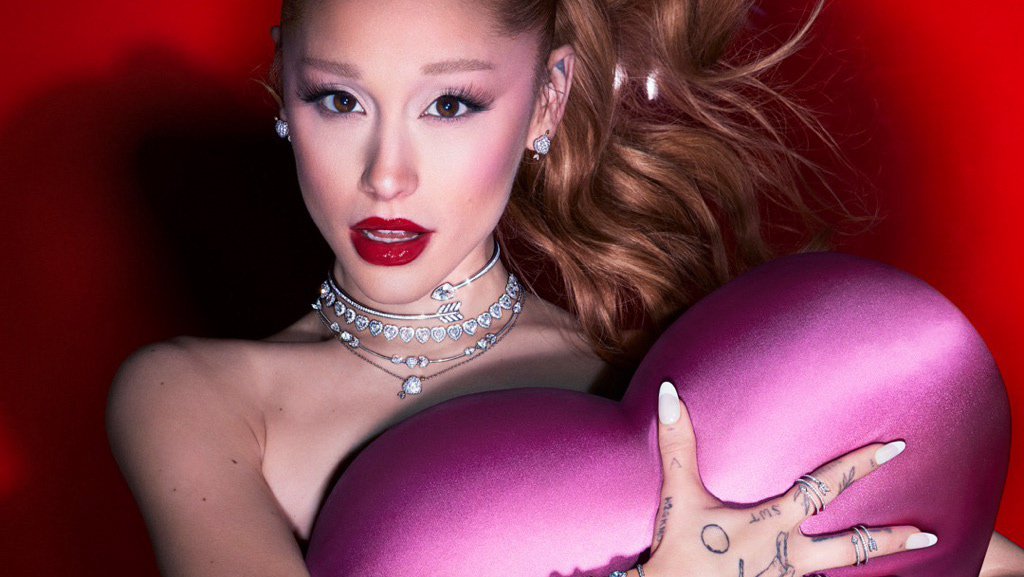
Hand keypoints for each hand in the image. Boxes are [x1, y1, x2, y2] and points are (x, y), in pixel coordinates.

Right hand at [640, 381, 938, 576]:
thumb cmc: (678, 550)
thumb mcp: (678, 495)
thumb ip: (677, 444)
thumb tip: (670, 393)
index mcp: (772, 522)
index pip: (825, 485)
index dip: (861, 464)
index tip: (894, 448)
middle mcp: (789, 554)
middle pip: (851, 544)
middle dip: (891, 537)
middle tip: (927, 533)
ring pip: (839, 571)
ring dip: (871, 564)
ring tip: (904, 563)